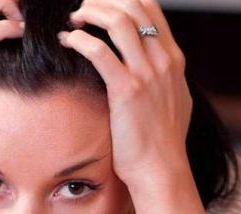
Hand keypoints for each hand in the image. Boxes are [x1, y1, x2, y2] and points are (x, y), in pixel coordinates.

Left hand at [57, 0, 191, 192]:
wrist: (162, 170)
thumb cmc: (162, 141)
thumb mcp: (174, 100)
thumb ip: (163, 76)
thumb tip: (151, 64)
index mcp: (173, 59)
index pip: (151, 8)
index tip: (100, 4)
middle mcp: (163, 60)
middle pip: (133, 6)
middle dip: (102, 1)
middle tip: (82, 9)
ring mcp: (147, 74)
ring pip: (118, 21)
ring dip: (90, 13)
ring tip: (73, 20)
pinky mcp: (127, 90)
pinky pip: (99, 51)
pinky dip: (79, 40)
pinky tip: (67, 41)